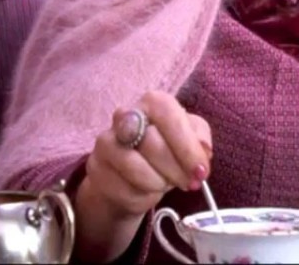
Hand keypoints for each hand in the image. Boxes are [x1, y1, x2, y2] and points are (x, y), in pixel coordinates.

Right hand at [80, 91, 213, 216]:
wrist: (132, 179)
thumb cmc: (166, 153)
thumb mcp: (189, 142)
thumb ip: (200, 139)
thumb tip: (203, 150)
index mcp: (153, 103)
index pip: (167, 112)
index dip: (186, 144)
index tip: (200, 170)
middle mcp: (125, 115)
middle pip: (153, 142)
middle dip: (176, 169)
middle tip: (188, 182)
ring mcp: (106, 141)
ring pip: (135, 166)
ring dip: (158, 182)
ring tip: (165, 184)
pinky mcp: (95, 167)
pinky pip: (122, 186)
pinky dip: (140, 195)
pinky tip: (145, 191)